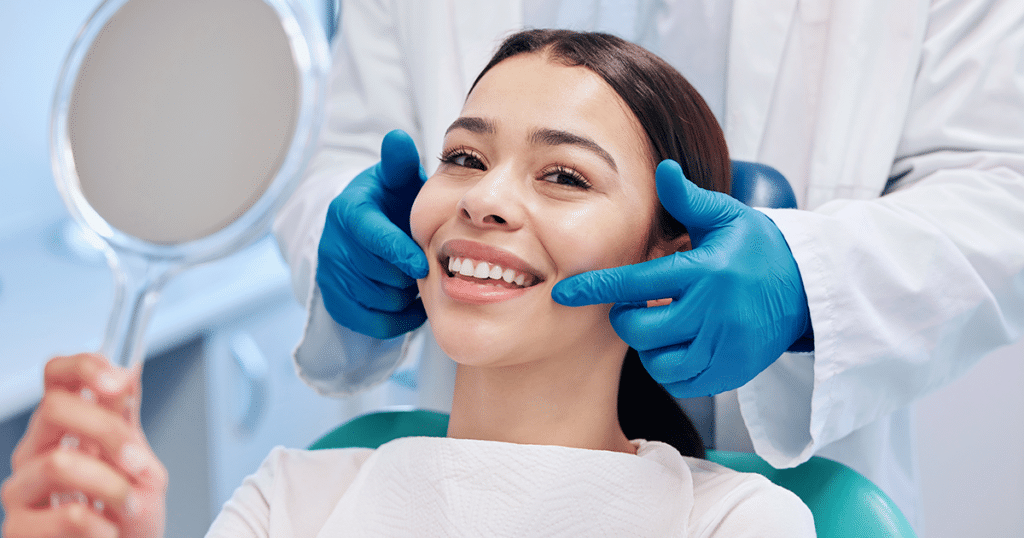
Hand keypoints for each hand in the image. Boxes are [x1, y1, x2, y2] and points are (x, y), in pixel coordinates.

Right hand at [2, 354, 166, 537]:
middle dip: (107, 431)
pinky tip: (107, 532)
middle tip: (138, 463)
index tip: (118, 381)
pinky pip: (66, 515)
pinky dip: (102, 525)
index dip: (83, 367)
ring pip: (60, 463)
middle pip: (53, 409)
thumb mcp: (139, 463)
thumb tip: (127, 371)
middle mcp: (36, 452)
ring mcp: (22, 490)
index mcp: (65, 428)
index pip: (57, 376)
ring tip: (130, 507)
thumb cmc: (129, 515)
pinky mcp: (18, 530)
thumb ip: (127, 422)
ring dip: (112, 486)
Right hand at [316, 129, 429, 338]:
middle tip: (427, 266)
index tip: (423, 264)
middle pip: (380, 274)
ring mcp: (330, 274)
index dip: (399, 253)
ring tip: (417, 279)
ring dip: (406, 295)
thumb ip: (399, 163)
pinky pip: (373, 322)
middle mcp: (332, 243)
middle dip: (409, 274)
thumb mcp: (396, 179)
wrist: (365, 229)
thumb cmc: (391, 202)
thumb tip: (398, 138)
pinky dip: (398, 318)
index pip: (372, 237)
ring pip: (380, 300)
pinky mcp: (334, 301)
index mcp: (348, 211)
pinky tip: (410, 301)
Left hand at [552, 160, 811, 397]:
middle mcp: (713, 312)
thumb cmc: (758, 248)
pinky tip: (679, 344)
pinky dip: (670, 367)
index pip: (635, 283)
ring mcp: (724, 346)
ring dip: (649, 345)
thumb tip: (662, 169)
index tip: (564, 293)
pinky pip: (682, 382)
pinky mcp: (732, 372)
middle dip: (627, 318)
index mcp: (704, 271)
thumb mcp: (727, 217)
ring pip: (657, 361)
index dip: (595, 289)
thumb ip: (688, 200)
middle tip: (639, 304)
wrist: (809, 288)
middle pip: (640, 329)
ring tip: (663, 323)